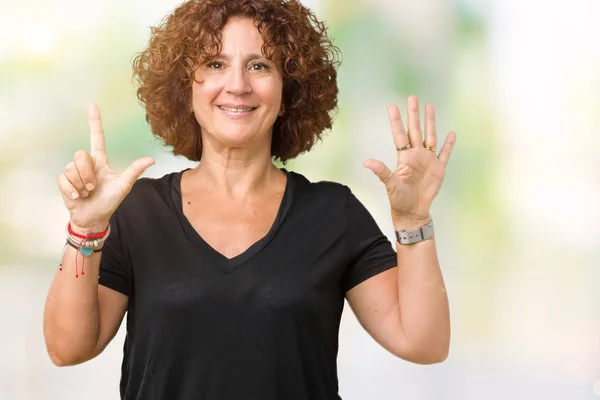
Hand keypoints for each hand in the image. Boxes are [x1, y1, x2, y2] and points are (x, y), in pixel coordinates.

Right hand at [57, 104, 154, 232]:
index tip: (92, 105)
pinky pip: (64, 179)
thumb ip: (134, 170)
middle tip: (94, 187)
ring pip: (72, 168)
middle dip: (87, 173)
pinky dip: (72, 190)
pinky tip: (78, 197)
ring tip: (87, 193)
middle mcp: (87, 164)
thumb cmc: (109, 201)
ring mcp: (74, 172)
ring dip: (82, 184)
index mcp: (100, 161)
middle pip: (80, 155)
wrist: (94, 218)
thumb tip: (151, 159)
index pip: (97, 137)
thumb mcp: (124, 185)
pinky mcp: (64, 181)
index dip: (95, 121)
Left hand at [363, 95, 455, 227]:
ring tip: (430, 107)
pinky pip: (445, 154)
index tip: (392, 106)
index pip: (399, 135)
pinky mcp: (438, 169)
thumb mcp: (389, 184)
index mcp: (403, 157)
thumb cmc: (398, 198)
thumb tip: (366, 162)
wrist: (413, 211)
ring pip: (430, 137)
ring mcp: (428, 160)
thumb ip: (381, 171)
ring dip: (430, 123)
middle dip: (414, 114)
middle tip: (412, 97)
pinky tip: (451, 133)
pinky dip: (449, 144)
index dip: (396, 121)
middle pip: (415, 130)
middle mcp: (415, 155)